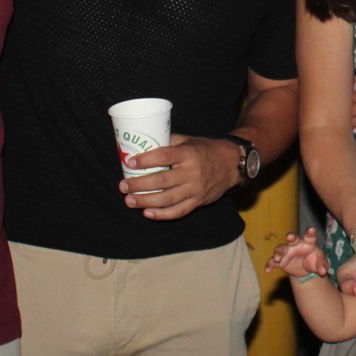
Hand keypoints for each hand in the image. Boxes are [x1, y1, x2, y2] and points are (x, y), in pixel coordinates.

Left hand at [120, 135, 242, 219]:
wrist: (232, 164)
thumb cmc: (206, 149)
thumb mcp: (189, 141)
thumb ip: (169, 143)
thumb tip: (144, 146)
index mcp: (189, 154)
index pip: (164, 156)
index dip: (146, 160)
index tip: (130, 162)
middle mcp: (192, 173)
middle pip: (161, 181)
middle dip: (139, 185)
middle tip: (123, 186)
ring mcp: (195, 190)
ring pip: (167, 199)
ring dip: (145, 201)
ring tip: (129, 201)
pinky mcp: (198, 202)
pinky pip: (178, 211)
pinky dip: (162, 215)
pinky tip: (147, 213)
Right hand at [265, 229, 330, 279]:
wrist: (305, 270)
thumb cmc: (314, 261)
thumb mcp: (320, 264)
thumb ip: (322, 266)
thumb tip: (323, 271)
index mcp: (308, 242)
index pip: (309, 236)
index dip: (310, 232)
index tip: (312, 230)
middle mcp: (296, 244)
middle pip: (292, 238)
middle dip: (291, 236)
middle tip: (290, 237)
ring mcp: (286, 252)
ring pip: (280, 249)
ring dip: (278, 252)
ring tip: (277, 258)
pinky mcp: (280, 261)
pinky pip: (272, 261)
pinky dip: (269, 265)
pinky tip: (267, 270)